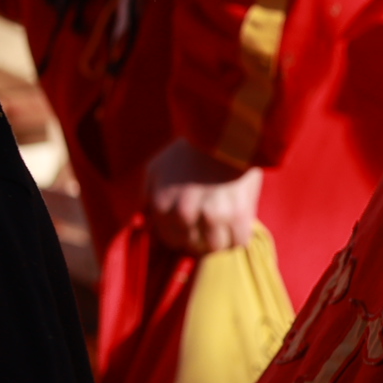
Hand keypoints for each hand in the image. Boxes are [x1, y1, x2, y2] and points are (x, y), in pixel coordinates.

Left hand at [144, 137, 261, 253]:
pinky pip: (238, 242)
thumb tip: (143, 220)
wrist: (223, 135)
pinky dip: (237, 238)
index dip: (179, 236)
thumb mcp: (155, 168)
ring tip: (221, 228)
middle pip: (191, 245)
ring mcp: (212, 216)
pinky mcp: (239, 215)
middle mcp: (184, 214)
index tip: (188, 229)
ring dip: (217, 241)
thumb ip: (147, 195)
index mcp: (162, 205)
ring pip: (214, 248)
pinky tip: (235, 226)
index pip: (169, 239)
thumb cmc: (187, 151)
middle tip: (205, 229)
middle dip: (197, 240)